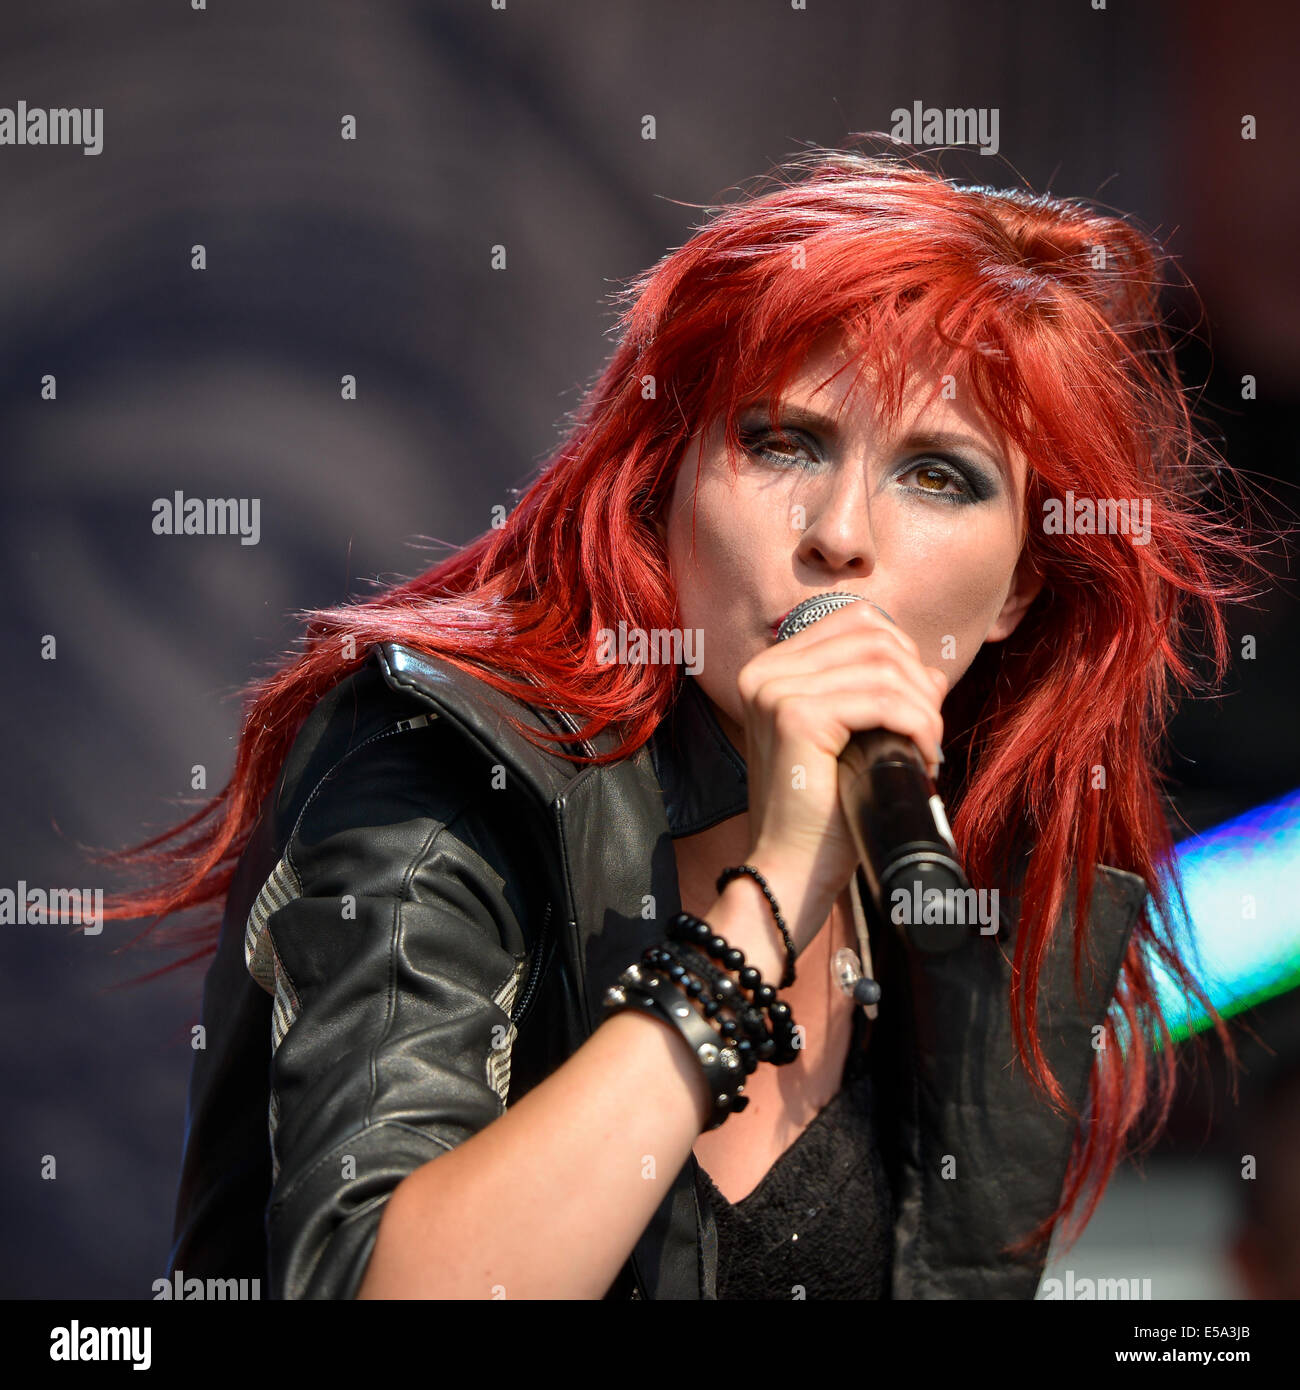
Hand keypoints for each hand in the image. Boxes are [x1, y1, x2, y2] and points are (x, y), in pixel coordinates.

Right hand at [735, 599, 947, 954]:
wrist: (791, 870)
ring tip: (926, 749)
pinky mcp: (793, 716)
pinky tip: (921, 756)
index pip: (856, 621)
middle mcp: (765, 671)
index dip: (902, 654)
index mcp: (772, 668)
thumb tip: (930, 668)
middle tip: (927, 732)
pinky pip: (881, 700)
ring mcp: (775, 691)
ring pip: (883, 667)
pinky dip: (916, 725)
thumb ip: (879, 693)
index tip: (918, 705)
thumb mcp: (852, 738)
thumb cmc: (824, 810)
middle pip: (873, 637)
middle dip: (917, 680)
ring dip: (922, 707)